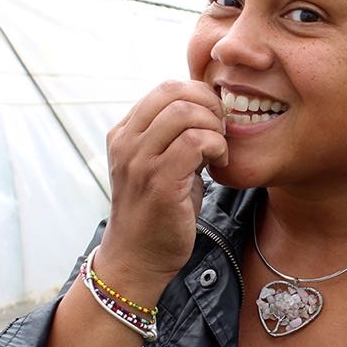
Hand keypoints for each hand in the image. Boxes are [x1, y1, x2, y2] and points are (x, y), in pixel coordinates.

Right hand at [97, 80, 227, 291]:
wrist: (136, 259)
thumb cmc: (156, 213)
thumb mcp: (159, 165)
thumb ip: (175, 137)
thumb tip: (208, 110)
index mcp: (124, 133)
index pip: (164, 88)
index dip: (198, 94)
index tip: (214, 118)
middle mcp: (126, 142)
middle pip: (174, 92)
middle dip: (209, 105)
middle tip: (222, 129)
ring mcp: (139, 161)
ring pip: (184, 113)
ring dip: (213, 126)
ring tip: (219, 148)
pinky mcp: (158, 182)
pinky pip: (194, 142)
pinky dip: (215, 146)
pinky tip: (218, 162)